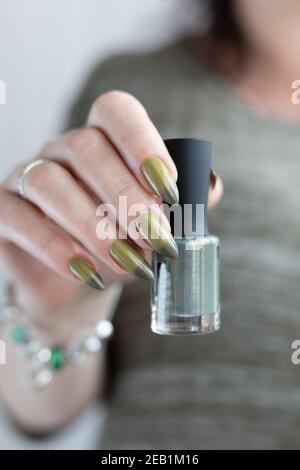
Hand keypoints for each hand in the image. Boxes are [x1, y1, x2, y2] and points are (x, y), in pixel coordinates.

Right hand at [0, 91, 222, 313]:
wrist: (82, 281)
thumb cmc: (125, 243)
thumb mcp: (158, 224)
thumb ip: (186, 204)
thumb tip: (210, 186)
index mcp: (103, 139)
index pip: (116, 111)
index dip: (142, 141)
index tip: (171, 187)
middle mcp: (63, 150)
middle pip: (87, 148)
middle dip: (127, 196)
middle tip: (158, 238)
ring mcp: (28, 176)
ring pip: (51, 182)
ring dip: (95, 225)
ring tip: (130, 263)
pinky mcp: (5, 211)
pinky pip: (20, 219)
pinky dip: (57, 249)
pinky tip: (89, 274)